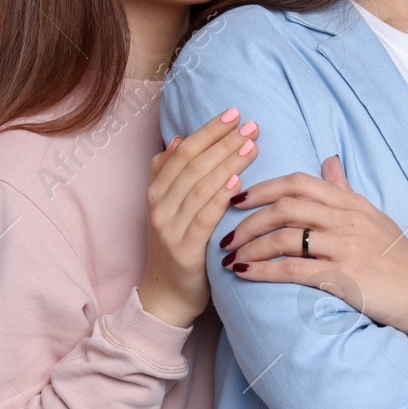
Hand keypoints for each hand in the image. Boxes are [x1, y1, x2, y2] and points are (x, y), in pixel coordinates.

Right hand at [138, 107, 257, 327]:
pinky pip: (204, 218)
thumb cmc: (177, 244)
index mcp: (156, 190)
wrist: (166, 294)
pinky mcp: (184, 250)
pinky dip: (220, 198)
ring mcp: (169, 228)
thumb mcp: (168, 207)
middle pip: (193, 165)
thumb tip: (181, 138)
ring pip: (200, 187)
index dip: (209, 131)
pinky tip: (239, 183)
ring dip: (227, 163)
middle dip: (223, 142)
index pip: (184, 151)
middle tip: (250, 125)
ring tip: (251, 145)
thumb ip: (171, 173)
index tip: (234, 113)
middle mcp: (158, 205)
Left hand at [220, 159, 407, 337]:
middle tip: (225, 234)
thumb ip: (346, 191)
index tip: (237, 198)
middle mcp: (349, 220)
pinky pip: (293, 269)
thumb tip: (329, 161)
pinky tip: (245, 273)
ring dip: (250, 246)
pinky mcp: (346, 277)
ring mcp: (348, 247)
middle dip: (248, 219)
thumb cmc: (402, 260)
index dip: (263, 187)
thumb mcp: (376, 218)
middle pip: (286, 206)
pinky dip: (263, 270)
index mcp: (353, 204)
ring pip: (285, 237)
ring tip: (229, 257)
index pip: (300, 183)